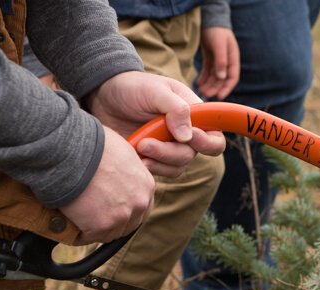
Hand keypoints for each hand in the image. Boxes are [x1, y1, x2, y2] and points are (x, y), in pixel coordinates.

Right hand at [60, 126, 154, 243]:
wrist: (70, 151)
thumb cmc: (91, 144)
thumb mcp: (121, 151)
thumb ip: (127, 169)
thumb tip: (118, 173)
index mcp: (146, 185)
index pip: (142, 207)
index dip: (128, 210)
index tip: (115, 209)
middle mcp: (138, 203)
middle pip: (129, 224)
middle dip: (114, 222)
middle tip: (96, 216)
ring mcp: (120, 217)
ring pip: (110, 233)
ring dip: (96, 228)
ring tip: (80, 217)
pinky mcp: (100, 227)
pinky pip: (88, 237)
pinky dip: (79, 232)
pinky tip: (71, 222)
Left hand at [86, 71, 224, 177]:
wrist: (104, 96)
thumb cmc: (132, 87)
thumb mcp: (154, 90)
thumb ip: (175, 109)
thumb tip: (188, 136)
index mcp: (193, 115)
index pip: (215, 138)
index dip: (207, 143)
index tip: (188, 137)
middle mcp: (186, 134)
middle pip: (191, 155)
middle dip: (169, 152)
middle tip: (145, 144)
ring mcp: (169, 147)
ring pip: (176, 167)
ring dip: (158, 162)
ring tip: (138, 149)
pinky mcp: (153, 158)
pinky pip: (160, 172)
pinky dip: (149, 168)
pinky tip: (135, 158)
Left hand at [198, 27, 239, 100]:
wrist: (210, 20)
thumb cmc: (217, 31)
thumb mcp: (219, 45)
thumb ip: (221, 61)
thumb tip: (222, 77)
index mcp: (233, 60)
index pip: (232, 78)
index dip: (226, 88)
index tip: (219, 97)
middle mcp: (227, 63)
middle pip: (222, 80)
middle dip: (214, 88)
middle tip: (204, 95)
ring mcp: (219, 61)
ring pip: (214, 78)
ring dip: (208, 85)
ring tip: (200, 91)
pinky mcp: (210, 59)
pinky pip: (208, 72)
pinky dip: (203, 78)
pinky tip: (198, 83)